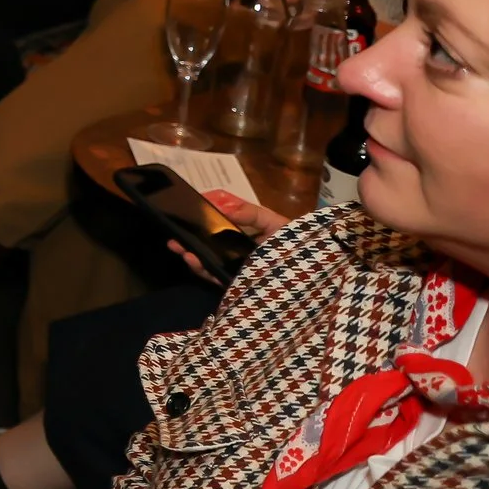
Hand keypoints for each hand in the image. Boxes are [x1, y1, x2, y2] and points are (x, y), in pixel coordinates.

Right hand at [170, 190, 291, 285]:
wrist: (314, 281)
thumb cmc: (297, 248)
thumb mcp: (277, 224)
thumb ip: (252, 214)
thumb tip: (223, 206)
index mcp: (246, 232)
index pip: (221, 220)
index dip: (204, 212)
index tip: (189, 205)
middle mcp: (237, 250)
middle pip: (208, 241)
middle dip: (189, 236)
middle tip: (174, 232)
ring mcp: (235, 268)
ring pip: (207, 259)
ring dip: (190, 252)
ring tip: (179, 247)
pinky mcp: (235, 284)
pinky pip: (214, 276)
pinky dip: (201, 268)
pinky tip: (193, 259)